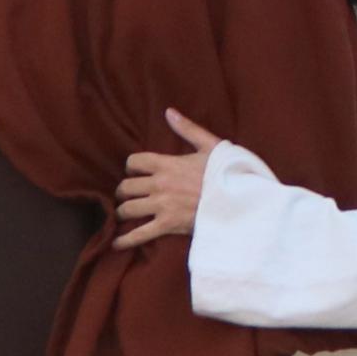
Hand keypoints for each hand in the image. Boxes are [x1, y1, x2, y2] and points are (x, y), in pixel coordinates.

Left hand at [112, 110, 222, 249]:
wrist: (240, 201)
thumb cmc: (227, 173)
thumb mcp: (211, 146)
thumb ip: (187, 129)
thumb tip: (169, 112)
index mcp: (167, 164)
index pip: (134, 162)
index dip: (131, 167)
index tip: (135, 172)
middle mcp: (160, 184)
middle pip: (126, 187)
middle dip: (124, 192)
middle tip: (127, 195)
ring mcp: (162, 206)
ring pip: (127, 209)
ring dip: (123, 212)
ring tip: (125, 214)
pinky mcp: (168, 225)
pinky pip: (139, 234)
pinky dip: (125, 240)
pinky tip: (117, 244)